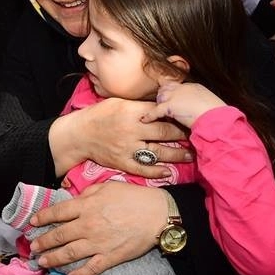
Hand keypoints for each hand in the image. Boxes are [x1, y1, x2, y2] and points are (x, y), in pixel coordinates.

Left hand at [29, 182, 167, 274]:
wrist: (157, 214)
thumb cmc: (134, 197)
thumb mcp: (107, 186)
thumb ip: (88, 192)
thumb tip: (75, 198)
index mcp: (87, 205)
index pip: (58, 212)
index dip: (42, 217)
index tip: (32, 222)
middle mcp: (88, 225)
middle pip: (59, 235)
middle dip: (43, 242)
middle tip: (33, 247)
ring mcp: (98, 243)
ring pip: (69, 253)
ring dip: (53, 258)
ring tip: (42, 261)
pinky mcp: (110, 256)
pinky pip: (91, 268)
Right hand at [50, 97, 191, 179]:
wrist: (79, 135)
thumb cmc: (99, 115)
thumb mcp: (117, 102)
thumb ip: (139, 105)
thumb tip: (161, 104)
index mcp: (131, 111)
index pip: (159, 112)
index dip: (175, 114)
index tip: (187, 115)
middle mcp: (132, 129)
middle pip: (163, 132)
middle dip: (182, 133)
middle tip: (195, 134)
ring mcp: (128, 148)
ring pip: (158, 152)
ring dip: (176, 154)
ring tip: (189, 155)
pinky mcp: (123, 162)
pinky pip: (144, 169)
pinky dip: (157, 172)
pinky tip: (168, 172)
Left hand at [141, 81, 225, 128]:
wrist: (218, 120)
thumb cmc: (218, 116)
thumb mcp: (210, 106)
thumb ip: (201, 105)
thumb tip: (198, 112)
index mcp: (195, 87)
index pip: (178, 87)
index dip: (173, 94)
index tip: (171, 100)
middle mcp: (184, 88)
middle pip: (166, 88)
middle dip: (163, 96)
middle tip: (160, 106)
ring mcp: (176, 96)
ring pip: (160, 97)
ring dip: (158, 105)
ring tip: (154, 113)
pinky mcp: (170, 106)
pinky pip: (156, 110)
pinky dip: (149, 115)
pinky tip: (145, 120)